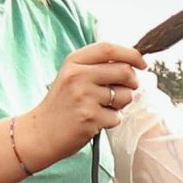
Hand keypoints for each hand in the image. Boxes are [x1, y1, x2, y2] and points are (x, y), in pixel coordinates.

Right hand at [14, 41, 145, 171]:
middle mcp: (78, 76)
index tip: (142, 63)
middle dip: (132, 82)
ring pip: (124, 95)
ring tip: (102, 108)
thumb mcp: (71, 76)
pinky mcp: (90, 117)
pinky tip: (95, 121)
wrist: (40, 133)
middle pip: (124, 71)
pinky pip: (117, 116)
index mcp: (74, 62)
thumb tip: (132, 64)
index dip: (131, 54)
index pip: (109, 49)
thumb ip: (96, 67)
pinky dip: (111, 121)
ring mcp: (84, 97)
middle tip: (124, 91)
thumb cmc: (61, 105)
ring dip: (121, 104)